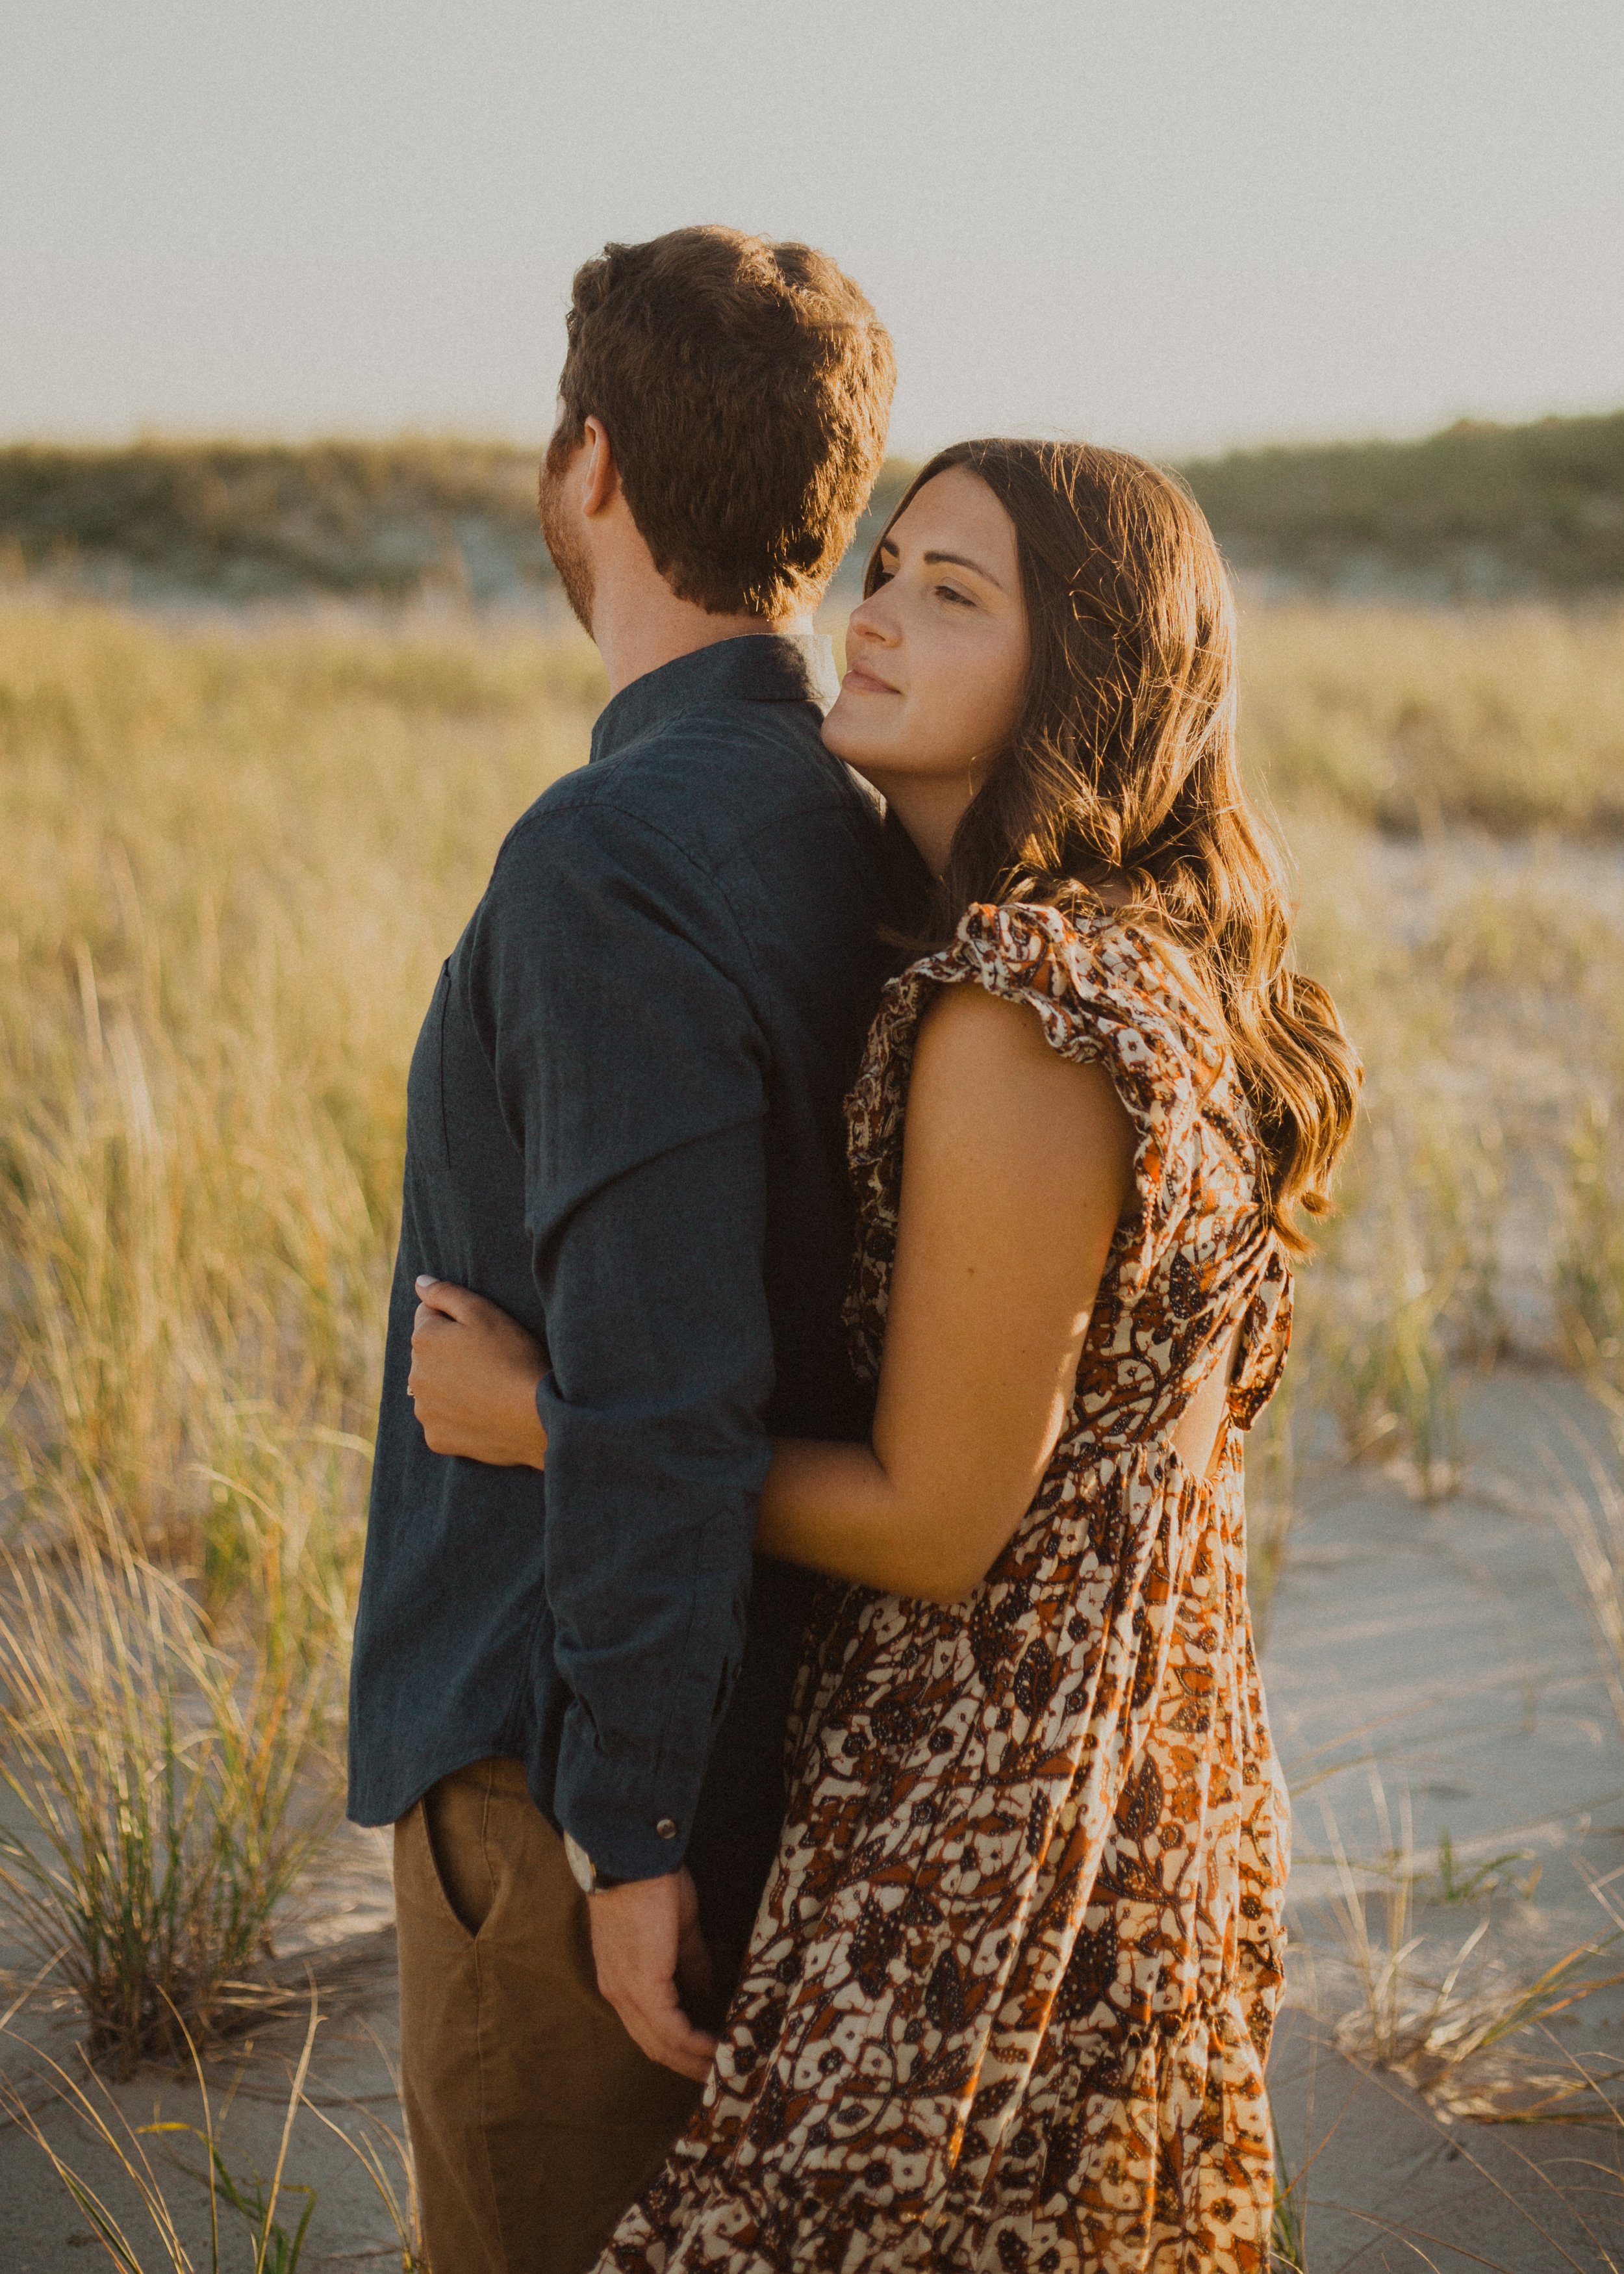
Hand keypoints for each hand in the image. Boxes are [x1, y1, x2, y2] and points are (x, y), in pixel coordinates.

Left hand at [408, 1278, 549, 1466]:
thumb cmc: (513, 1357)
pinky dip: (457, 1416)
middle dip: (449, 1353)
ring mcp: (424, 1410)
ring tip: (488, 1387)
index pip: (428, 1317)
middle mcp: (414, 1376)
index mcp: (423, 1340)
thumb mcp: (484, 1313)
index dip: (457, 1321)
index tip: (483, 1333)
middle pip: (429, 1355)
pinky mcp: (437, 1438)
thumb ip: (446, 1293)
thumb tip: (419, 1282)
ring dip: (451, 1385)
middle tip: (489, 1360)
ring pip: (434, 1388)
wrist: (535, 1417)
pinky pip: (442, 1420)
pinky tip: (483, 1412)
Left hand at [586, 1867, 718, 2082]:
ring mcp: (627, 1992)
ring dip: (694, 2061)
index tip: (711, 2057)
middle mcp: (619, 1993)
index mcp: (624, 1980)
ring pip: (661, 2044)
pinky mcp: (642, 1986)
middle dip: (689, 2065)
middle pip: (656, 2047)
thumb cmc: (652, 1882)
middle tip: (722, 2076)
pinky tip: (718, 2049)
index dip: (681, 2049)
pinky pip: (670, 2029)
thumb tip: (704, 1987)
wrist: (632, 1856)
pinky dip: (694, 2044)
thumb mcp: (676, 1926)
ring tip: (725, 2069)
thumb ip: (688, 1960)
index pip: (652, 2029)